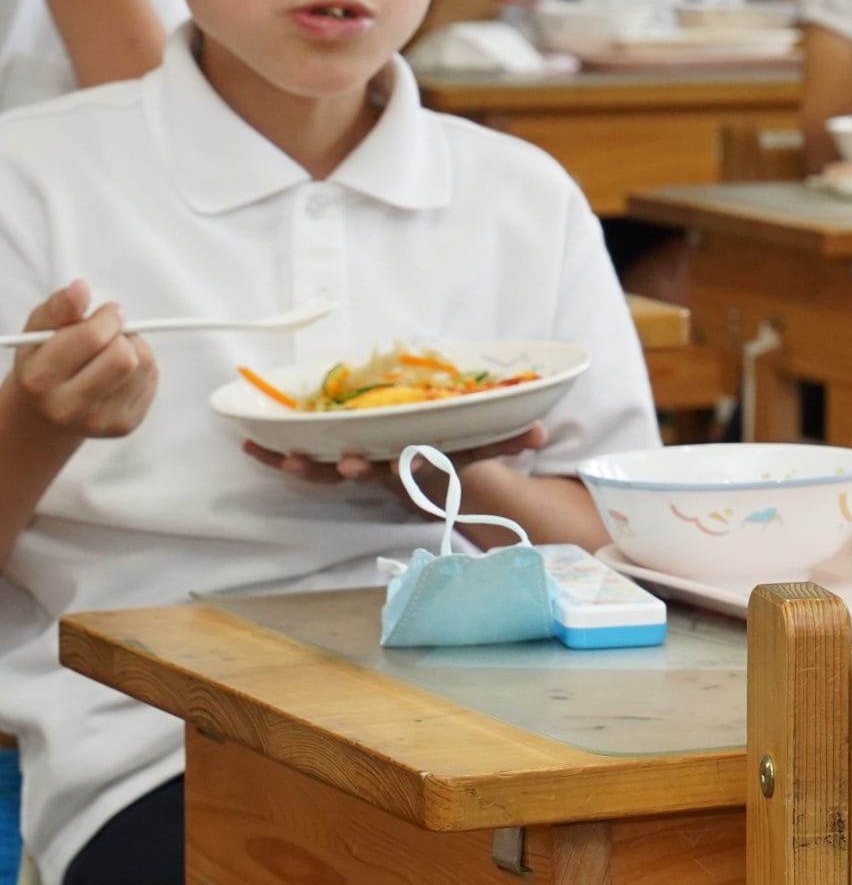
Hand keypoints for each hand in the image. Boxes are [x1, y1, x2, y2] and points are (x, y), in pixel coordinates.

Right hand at [2, 282, 155, 439]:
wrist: (45, 412)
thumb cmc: (44, 363)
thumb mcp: (40, 330)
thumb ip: (59, 307)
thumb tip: (80, 289)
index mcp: (40, 380)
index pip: (92, 338)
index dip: (108, 317)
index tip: (107, 313)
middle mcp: (66, 407)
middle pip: (123, 357)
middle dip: (121, 336)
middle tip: (109, 334)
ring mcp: (98, 421)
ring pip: (143, 365)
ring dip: (134, 349)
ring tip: (109, 353)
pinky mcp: (123, 425)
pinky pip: (151, 379)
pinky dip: (142, 367)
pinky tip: (117, 372)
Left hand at [246, 424, 549, 495]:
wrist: (442, 480)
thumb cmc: (461, 458)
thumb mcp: (489, 449)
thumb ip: (511, 440)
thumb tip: (541, 431)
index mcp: (411, 465)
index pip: (392, 467)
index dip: (374, 467)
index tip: (358, 464)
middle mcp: (382, 470)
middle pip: (351, 472)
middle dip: (331, 468)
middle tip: (316, 464)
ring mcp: (359, 467)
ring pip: (323, 471)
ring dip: (297, 465)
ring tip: (272, 453)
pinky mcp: (341, 461)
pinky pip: (307, 462)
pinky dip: (279, 456)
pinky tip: (250, 444)